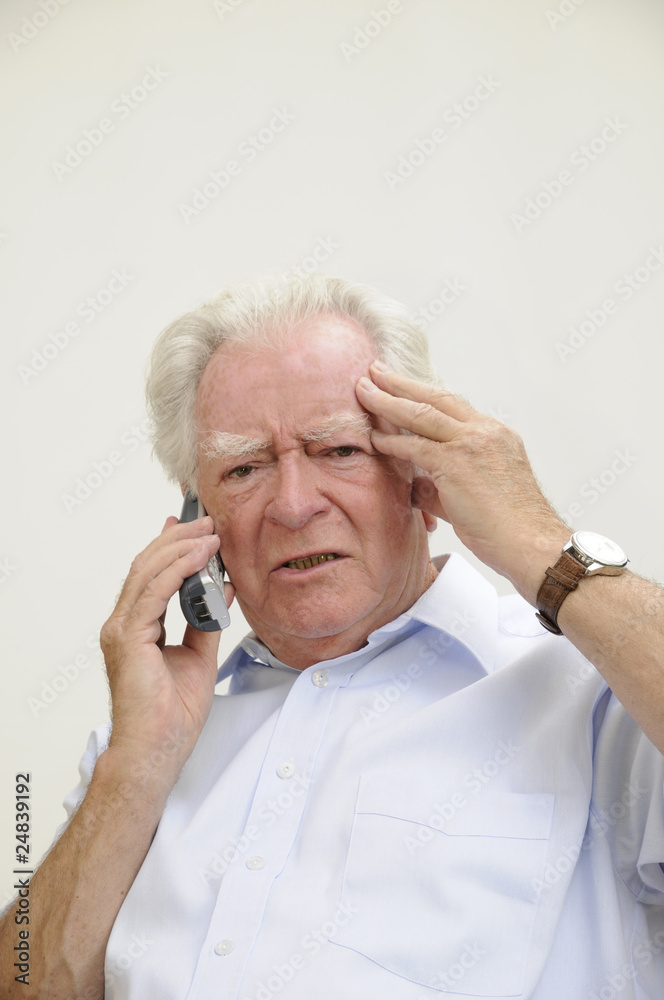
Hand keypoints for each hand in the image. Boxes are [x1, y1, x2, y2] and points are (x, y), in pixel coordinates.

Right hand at [100, 515, 235, 778]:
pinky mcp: (128, 637)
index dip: (172, 545)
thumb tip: (222, 588)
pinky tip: (201, 556)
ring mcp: (121, 629)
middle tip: (208, 521)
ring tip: (211, 533)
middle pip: (148, 564)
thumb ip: (208, 620)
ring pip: (148, 571)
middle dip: (179, 538)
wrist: (158, 749)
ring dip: (182, 547)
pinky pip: (155, 591)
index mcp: (136, 627)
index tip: (195, 527)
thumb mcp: (201, 655)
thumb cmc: (173, 714)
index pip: (151, 574)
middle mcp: (123, 623)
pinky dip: (179, 568)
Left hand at [355, 363, 568, 603]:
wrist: (533, 545)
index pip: (454, 406)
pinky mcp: (457, 463)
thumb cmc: (511, 530)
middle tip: (375, 370)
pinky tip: (374, 439)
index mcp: (497, 436)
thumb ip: (442, 487)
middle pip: (435, 397)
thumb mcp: (477, 496)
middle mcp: (486, 432)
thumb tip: (415, 486)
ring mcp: (472, 444)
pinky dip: (392, 442)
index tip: (403, 386)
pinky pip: (415, 446)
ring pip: (421, 413)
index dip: (424, 394)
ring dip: (387, 401)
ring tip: (363, 390)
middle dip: (401, 383)